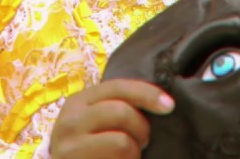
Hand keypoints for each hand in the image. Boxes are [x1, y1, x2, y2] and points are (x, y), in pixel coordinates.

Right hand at [49, 79, 174, 158]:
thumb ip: (116, 109)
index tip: (169, 105)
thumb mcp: (95, 122)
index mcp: (78, 102)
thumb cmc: (89, 148)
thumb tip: (160, 102)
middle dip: (141, 129)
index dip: (147, 93)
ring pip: (122, 142)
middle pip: (122, 112)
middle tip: (141, 142)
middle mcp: (70, 121)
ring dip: (134, 152)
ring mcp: (70, 147)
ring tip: (128, 157)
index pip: (118, 87)